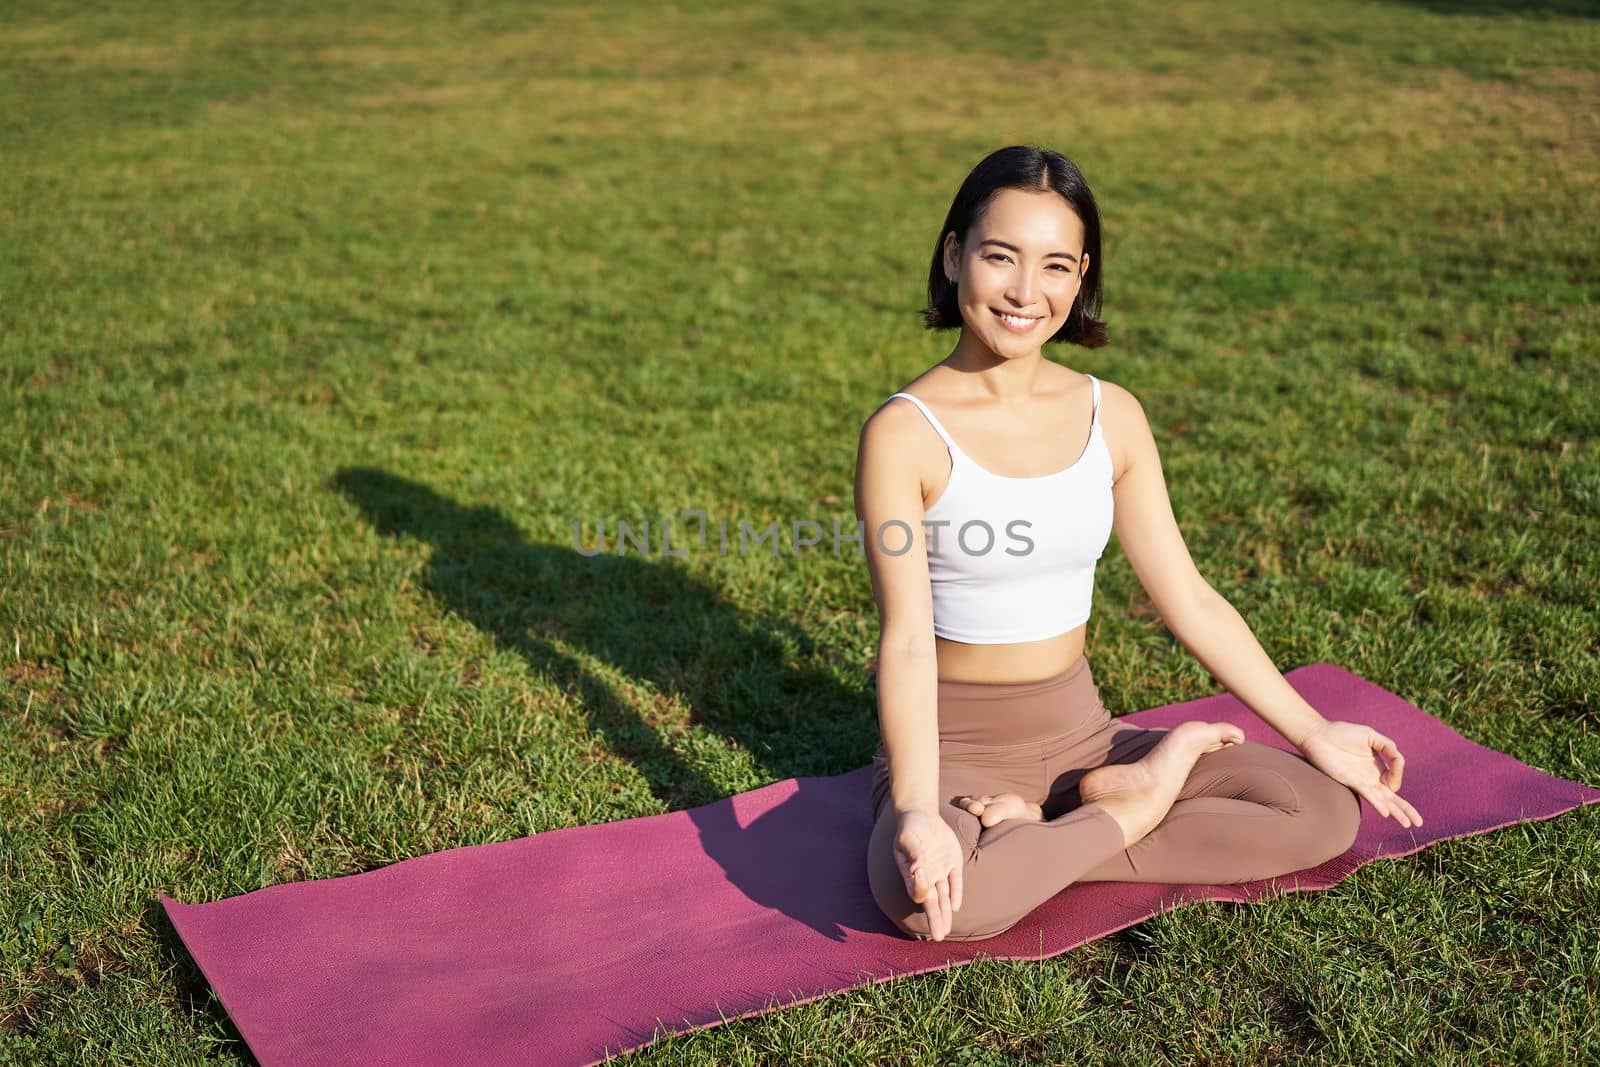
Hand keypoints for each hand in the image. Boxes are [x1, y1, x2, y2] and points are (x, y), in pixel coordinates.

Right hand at [893, 809, 964, 940]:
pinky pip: (955, 882)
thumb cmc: (910, 827)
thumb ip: (913, 853)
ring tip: (945, 931)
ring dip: (944, 913)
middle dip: (934, 918)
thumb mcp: (908, 837)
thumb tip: (916, 869)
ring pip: (943, 897)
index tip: (921, 877)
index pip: (916, 889)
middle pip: (930, 901)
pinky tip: (956, 906)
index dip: (920, 888)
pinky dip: (956, 893)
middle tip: (937, 937)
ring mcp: (940, 871)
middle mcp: (926, 876)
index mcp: (911, 872)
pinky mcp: (953, 864)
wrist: (922, 815)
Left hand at [1297, 720, 1422, 827]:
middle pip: (1393, 798)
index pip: (1395, 779)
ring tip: (1407, 824)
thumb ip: (1388, 746)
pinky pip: (1368, 795)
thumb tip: (1399, 759)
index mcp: (1377, 768)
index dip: (1399, 771)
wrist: (1319, 735)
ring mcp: (1362, 782)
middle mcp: (1371, 778)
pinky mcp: (1351, 782)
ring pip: (1383, 801)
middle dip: (1407, 810)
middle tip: (1419, 822)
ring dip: (1396, 812)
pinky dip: (1378, 803)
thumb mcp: (1371, 736)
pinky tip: (1386, 812)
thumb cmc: (1342, 733)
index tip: (1397, 759)